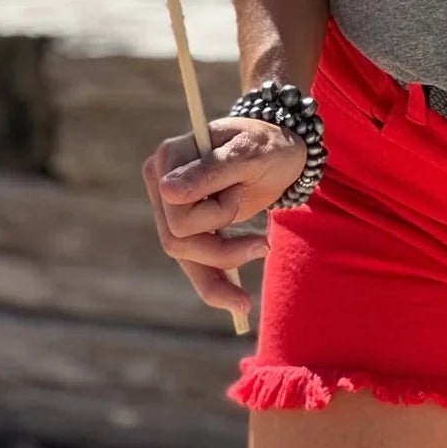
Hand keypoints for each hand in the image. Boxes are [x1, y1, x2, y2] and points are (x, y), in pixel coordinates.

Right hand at [141, 116, 306, 315]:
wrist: (284, 151)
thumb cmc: (268, 143)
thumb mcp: (249, 152)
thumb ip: (211, 170)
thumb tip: (167, 191)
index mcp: (170, 157)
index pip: (176, 211)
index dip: (215, 212)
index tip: (242, 188)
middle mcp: (161, 182)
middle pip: (176, 238)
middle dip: (221, 244)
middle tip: (261, 232)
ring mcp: (171, 208)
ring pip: (184, 256)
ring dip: (224, 263)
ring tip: (262, 251)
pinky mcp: (188, 229)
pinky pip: (193, 265)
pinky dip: (215, 287)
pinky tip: (239, 303)